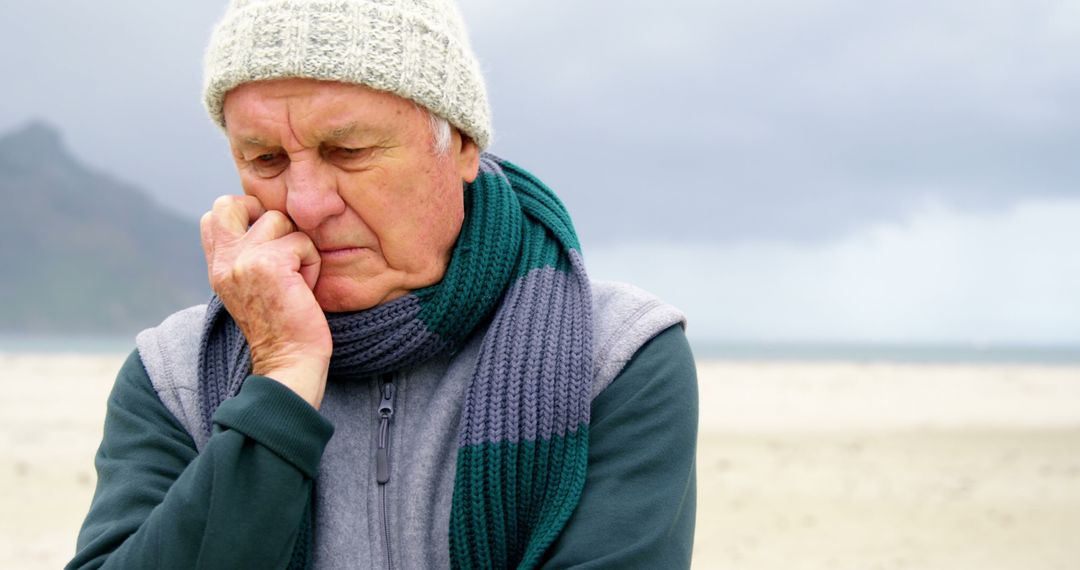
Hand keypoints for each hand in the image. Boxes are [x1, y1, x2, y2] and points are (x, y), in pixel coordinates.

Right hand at [200, 195, 330, 408]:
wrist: (289, 363)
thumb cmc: (282, 328)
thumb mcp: (251, 288)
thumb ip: (246, 257)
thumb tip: (264, 222)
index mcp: (217, 267)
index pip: (214, 216)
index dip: (244, 215)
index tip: (266, 244)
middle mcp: (224, 261)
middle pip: (232, 202)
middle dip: (264, 215)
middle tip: (281, 247)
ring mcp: (243, 260)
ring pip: (279, 219)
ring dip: (297, 246)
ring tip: (296, 278)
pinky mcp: (270, 264)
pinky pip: (302, 242)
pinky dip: (311, 264)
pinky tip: (305, 290)